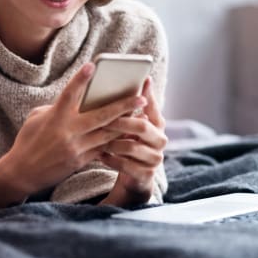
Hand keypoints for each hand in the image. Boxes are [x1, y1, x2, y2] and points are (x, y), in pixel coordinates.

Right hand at [0, 63, 147, 197]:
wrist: (23, 172)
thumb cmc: (28, 140)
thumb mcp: (37, 118)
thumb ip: (56, 107)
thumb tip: (75, 101)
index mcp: (55, 117)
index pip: (69, 93)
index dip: (80, 79)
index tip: (92, 65)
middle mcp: (68, 131)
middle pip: (101, 116)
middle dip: (123, 106)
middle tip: (141, 97)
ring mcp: (76, 147)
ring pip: (108, 134)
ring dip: (126, 124)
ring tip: (143, 116)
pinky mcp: (81, 161)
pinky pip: (103, 148)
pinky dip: (116, 140)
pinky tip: (129, 135)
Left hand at [98, 77, 167, 205]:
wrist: (133, 176)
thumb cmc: (128, 143)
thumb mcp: (130, 126)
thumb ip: (128, 109)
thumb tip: (115, 84)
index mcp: (157, 125)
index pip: (153, 107)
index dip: (147, 95)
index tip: (143, 80)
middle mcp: (160, 140)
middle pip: (142, 126)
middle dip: (121, 122)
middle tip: (104, 119)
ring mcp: (155, 159)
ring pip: (131, 147)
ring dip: (112, 142)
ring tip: (98, 139)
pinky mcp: (146, 175)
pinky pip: (125, 165)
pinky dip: (111, 159)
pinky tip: (100, 154)